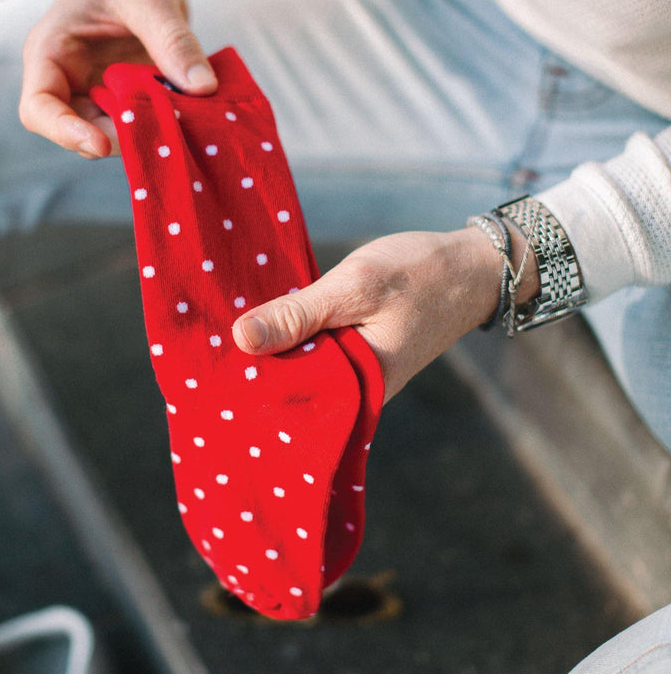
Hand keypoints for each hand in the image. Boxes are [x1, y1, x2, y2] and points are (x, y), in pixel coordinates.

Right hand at [19, 0, 216, 157]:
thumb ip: (172, 39)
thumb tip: (202, 87)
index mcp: (52, 52)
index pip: (39, 109)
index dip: (65, 132)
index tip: (100, 144)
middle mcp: (69, 80)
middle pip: (79, 131)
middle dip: (116, 138)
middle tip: (158, 131)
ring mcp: (98, 93)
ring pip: (111, 134)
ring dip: (142, 135)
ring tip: (178, 121)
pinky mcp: (126, 99)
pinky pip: (138, 124)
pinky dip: (160, 125)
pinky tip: (186, 117)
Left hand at [232, 228, 539, 402]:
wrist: (472, 269)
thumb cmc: (419, 274)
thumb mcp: (354, 287)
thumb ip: (299, 315)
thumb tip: (240, 340)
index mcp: (358, 392)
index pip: (287, 405)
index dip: (244, 387)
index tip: (202, 372)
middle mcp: (356, 395)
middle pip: (290, 392)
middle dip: (251, 372)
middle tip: (200, 353)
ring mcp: (357, 378)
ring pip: (301, 374)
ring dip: (270, 355)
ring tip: (219, 341)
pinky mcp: (356, 359)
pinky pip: (315, 357)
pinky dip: (292, 343)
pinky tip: (262, 328)